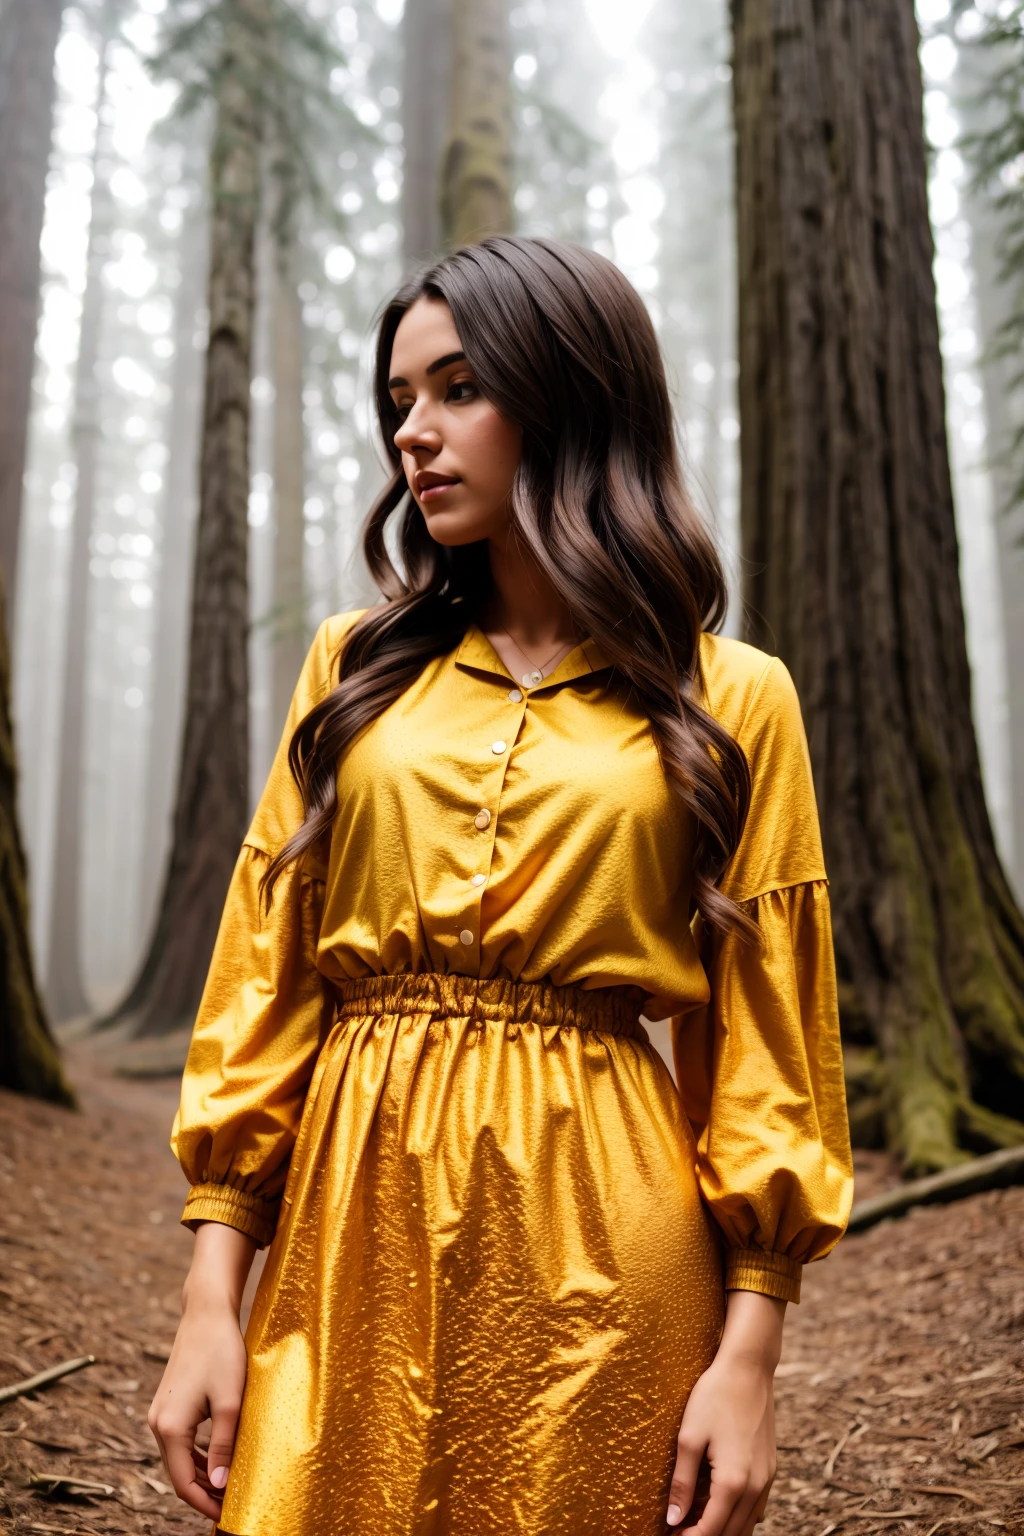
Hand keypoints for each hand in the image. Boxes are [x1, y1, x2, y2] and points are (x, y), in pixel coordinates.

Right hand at [147, 1221, 255, 1518]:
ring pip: (178, 1457)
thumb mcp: (230, 1401)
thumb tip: (220, 1484)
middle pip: (178, 1473)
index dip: (205, 1503)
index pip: (183, 1482)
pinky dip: (196, 1455)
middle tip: (232, 1502)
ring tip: (228, 1484)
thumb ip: (223, 1445)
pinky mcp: (169, 1403)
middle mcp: (158, 1423)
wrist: (206, 1313)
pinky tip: (217, 1458)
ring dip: (200, 1473)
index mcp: (170, 1427)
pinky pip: (180, 1441)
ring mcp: (161, 1413)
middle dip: (203, 1491)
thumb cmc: (221, 1352)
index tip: (227, 1514)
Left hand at [666, 1291, 785, 1535]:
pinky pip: (754, 1506)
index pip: (711, 1531)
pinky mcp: (769, 1468)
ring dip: (721, 1527)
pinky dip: (736, 1514)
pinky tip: (715, 1503)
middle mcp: (756, 1487)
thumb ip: (682, 1483)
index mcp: (733, 1482)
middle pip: (731, 1533)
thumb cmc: (715, 1397)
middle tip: (678, 1529)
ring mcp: (766, 1478)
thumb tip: (673, 1520)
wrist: (749, 1368)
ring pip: (746, 1524)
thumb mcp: (689, 1438)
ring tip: (692, 1518)